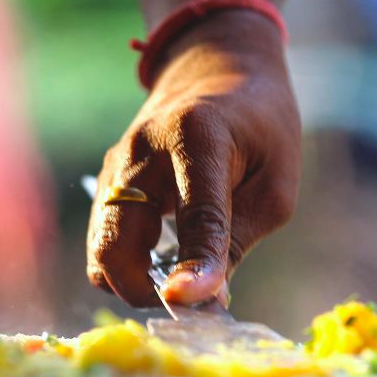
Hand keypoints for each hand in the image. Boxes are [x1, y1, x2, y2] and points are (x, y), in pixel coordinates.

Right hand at [87, 9, 300, 306]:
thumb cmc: (260, 126)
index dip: (195, 265)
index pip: (195, 213)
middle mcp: (142, 148)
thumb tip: (202, 299)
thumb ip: (237, 239)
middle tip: (189, 302)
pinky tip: (162, 260)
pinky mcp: (109, 176)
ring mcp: (117, 162)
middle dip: (144, 289)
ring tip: (177, 281)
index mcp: (197, 136)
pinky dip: (127, 261)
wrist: (218, 68)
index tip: (191, 308)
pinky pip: (105, 235)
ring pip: (100, 245)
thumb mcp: (275, 181)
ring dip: (132, 279)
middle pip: (116, 239)